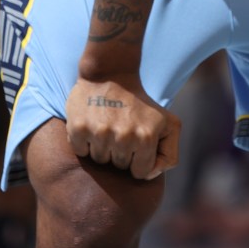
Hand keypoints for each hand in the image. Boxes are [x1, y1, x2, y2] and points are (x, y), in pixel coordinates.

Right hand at [65, 74, 180, 179]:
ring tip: (107, 124)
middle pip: (118, 167)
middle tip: (121, 127)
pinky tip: (93, 123)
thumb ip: (169, 154)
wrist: (111, 72)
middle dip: (121, 152)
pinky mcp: (79, 129)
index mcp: (146, 137)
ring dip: (103, 146)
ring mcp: (100, 133)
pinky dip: (85, 142)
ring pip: (99, 161)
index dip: (138, 159)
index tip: (136, 140)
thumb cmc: (140, 103)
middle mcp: (123, 137)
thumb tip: (149, 175)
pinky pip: (81, 152)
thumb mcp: (168, 123)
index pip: (141, 173)